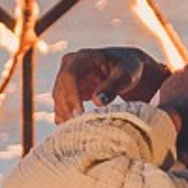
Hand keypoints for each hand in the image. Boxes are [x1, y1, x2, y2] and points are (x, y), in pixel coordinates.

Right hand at [50, 46, 169, 123]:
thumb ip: (112, 86)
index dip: (72, 96)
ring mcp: (67, 79)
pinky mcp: (68, 91)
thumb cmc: (128, 68)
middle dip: (68, 109)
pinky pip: (61, 106)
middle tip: (80, 126)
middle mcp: (70, 66)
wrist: (127, 70)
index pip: (69, 76)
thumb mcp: (126, 75)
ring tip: (79, 130)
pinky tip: (74, 129)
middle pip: (60, 89)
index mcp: (83, 57)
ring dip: (66, 115)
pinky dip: (66, 117)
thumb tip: (97, 101)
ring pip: (58, 99)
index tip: (80, 114)